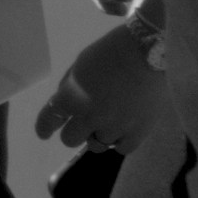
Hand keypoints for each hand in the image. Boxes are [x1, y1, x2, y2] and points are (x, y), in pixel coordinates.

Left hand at [38, 19, 163, 154]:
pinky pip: (122, 148)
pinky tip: (126, 128)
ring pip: (97, 145)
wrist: (152, 49)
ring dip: (99, 134)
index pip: (49, 120)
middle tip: (86, 123)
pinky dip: (121, 140)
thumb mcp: (82, 63)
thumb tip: (64, 102)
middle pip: (70, 139)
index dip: (44, 128)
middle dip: (75, 131)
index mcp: (71, 96)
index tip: (44, 133)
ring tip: (112, 121)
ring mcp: (114, 127)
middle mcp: (89, 116)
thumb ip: (70, 85)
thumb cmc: (114, 49)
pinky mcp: (138, 132)